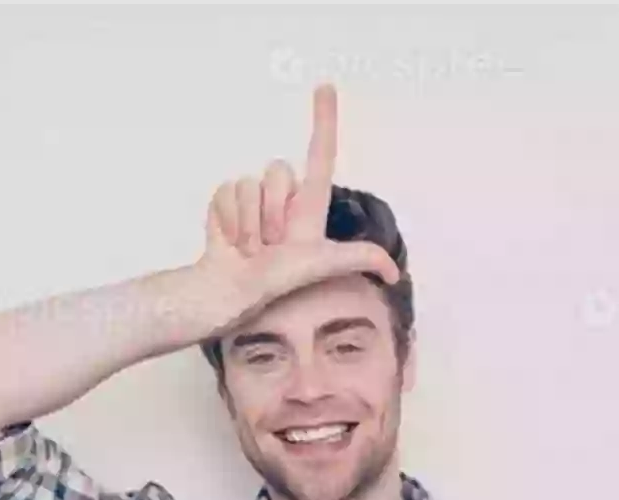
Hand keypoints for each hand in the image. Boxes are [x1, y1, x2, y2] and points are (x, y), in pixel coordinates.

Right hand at [194, 84, 399, 333]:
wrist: (232, 293)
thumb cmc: (278, 283)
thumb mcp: (324, 266)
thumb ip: (359, 258)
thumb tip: (394, 274)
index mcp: (309, 204)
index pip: (321, 153)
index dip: (324, 119)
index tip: (325, 86)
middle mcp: (282, 197)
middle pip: (277, 169)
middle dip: (272, 209)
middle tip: (272, 244)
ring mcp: (252, 199)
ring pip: (249, 181)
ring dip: (248, 220)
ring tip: (251, 248)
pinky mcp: (226, 203)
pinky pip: (225, 189)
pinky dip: (226, 218)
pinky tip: (231, 241)